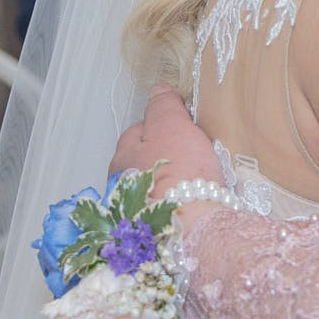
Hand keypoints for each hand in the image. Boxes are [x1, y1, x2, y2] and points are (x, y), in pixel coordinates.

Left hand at [110, 86, 220, 213]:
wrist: (192, 225)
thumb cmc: (180, 174)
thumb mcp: (171, 126)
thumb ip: (163, 106)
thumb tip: (159, 89)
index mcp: (121, 158)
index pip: (138, 130)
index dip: (162, 124)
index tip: (183, 125)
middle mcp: (122, 186)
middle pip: (147, 158)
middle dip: (166, 153)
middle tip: (192, 152)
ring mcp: (137, 210)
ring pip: (157, 182)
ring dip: (172, 178)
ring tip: (196, 178)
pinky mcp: (155, 229)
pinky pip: (167, 205)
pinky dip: (179, 200)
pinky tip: (195, 199)